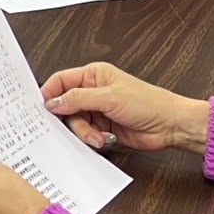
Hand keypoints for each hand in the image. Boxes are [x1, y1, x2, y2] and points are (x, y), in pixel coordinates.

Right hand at [40, 62, 210, 153]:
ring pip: (75, 122)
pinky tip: (106, 138)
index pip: (61, 81)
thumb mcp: (108, 97)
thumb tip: (52, 102)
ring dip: (85, 132)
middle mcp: (93, 91)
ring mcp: (98, 110)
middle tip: (78, 126)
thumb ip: (76, 99)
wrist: (170, 126)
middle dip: (71, 119)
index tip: (42, 108)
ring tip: (99, 136)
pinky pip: (86, 134)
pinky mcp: (103, 127)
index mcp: (93, 75)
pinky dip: (93, 138)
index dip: (49, 93)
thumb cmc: (147, 103)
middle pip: (65, 105)